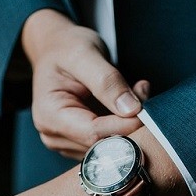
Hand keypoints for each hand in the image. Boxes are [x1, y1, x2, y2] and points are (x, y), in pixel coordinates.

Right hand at [22, 9, 149, 158]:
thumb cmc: (66, 48)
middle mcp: (55, 135)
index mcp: (49, 116)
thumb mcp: (85, 55)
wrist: (56, 48)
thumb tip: (131, 109)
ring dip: (129, 125)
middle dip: (128, 124)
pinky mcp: (81, 142)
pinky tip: (126, 104)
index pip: (93, 133)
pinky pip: (110, 142)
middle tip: (142, 93)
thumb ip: (107, 82)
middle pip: (102, 145)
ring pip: (110, 146)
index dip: (124, 125)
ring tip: (134, 92)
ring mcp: (68, 143)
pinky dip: (124, 126)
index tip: (145, 108)